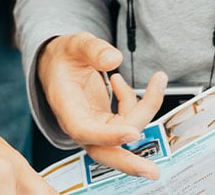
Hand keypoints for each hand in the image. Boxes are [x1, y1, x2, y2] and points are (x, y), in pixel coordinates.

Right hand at [38, 33, 168, 178]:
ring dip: (146, 111)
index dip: (108, 135)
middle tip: (152, 171)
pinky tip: (121, 82)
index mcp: (66, 106)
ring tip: (158, 80)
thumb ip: (92, 49)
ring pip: (124, 133)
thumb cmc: (62, 58)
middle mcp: (80, 122)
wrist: (55, 64)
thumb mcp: (74, 44)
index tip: (132, 132)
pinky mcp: (106, 123)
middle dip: (128, 163)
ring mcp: (94, 125)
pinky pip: (128, 121)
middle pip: (103, 150)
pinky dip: (137, 103)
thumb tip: (113, 59)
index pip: (84, 129)